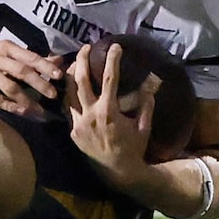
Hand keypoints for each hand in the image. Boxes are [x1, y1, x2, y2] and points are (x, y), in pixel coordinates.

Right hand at [0, 38, 61, 116]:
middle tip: (53, 95)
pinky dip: (10, 106)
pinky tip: (21, 111)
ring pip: (10, 87)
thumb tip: (60, 61)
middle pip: (21, 71)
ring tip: (39, 110)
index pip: (29, 56)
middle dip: (39, 83)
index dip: (45, 66)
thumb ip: (32, 58)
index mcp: (6, 48)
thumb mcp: (8, 52)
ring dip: (26, 100)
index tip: (59, 75)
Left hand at [65, 43, 155, 189]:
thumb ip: (146, 105)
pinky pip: (67, 108)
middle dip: (81, 60)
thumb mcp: (144, 127)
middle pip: (80, 80)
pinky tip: (69, 86)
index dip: (112, 60)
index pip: (109, 79)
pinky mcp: (72, 131)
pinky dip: (67, 94)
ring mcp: (78, 123)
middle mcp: (90, 115)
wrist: (118, 172)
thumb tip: (150, 85)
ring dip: (70, 75)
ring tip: (74, 62)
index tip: (115, 46)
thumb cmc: (133, 149)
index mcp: (109, 112)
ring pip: (68, 92)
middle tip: (85, 47)